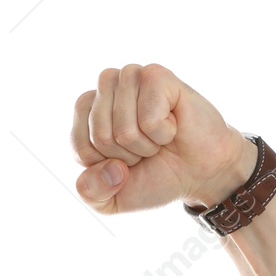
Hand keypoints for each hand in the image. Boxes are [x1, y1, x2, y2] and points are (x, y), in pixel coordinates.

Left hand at [70, 63, 256, 215]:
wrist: (197, 174)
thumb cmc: (153, 178)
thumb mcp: (110, 200)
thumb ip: (90, 192)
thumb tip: (110, 166)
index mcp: (88, 114)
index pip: (77, 141)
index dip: (101, 163)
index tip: (122, 161)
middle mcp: (107, 90)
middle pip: (98, 133)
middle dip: (124, 154)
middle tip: (144, 150)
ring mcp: (131, 78)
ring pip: (121, 126)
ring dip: (142, 144)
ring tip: (157, 138)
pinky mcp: (157, 75)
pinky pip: (147, 118)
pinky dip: (161, 132)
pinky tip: (172, 126)